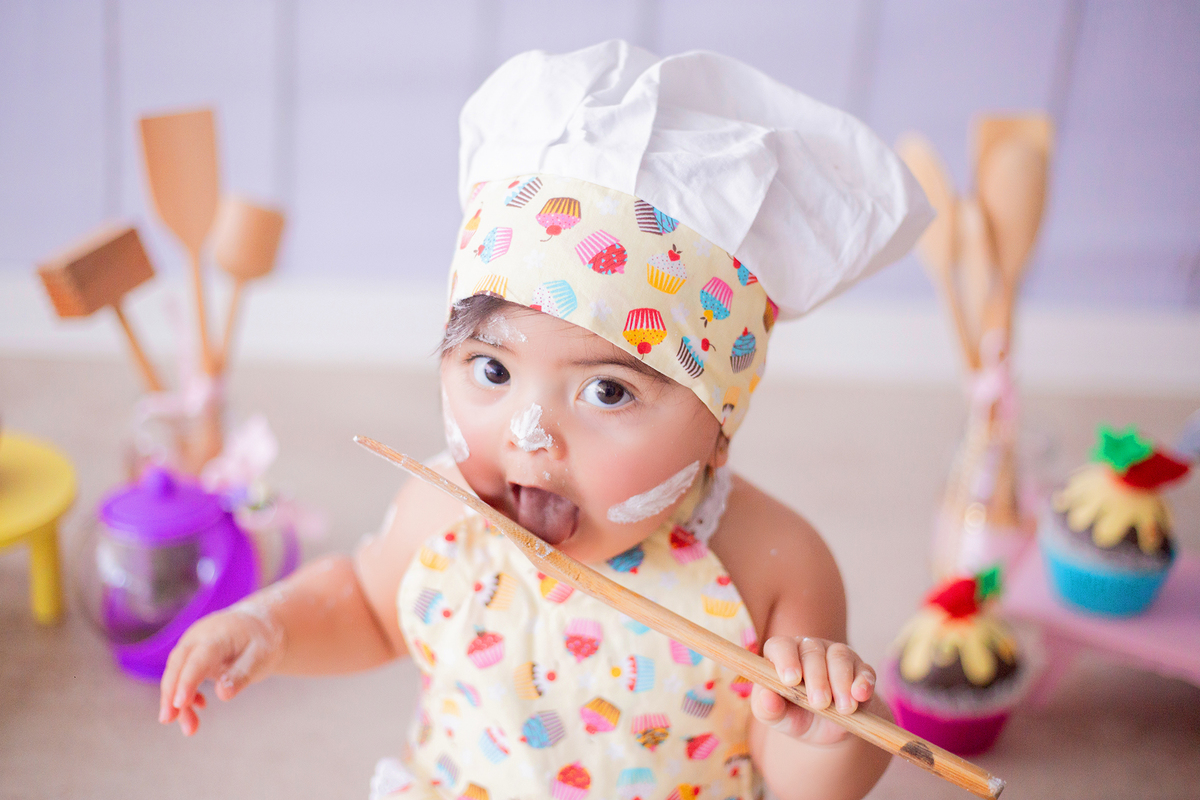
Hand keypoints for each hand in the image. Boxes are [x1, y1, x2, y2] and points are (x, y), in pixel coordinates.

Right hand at [158, 597, 285, 735]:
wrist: (259, 624)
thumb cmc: (261, 641)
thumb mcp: (261, 657)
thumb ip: (242, 674)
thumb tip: (223, 695)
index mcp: (218, 634)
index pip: (198, 659)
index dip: (187, 681)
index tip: (180, 704)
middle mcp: (199, 637)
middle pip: (177, 665)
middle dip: (170, 693)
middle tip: (168, 720)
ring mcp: (192, 646)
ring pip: (176, 673)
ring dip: (178, 701)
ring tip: (190, 729)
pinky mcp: (191, 656)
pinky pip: (181, 677)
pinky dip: (186, 695)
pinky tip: (199, 707)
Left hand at [751, 636, 875, 744]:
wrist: (826, 729)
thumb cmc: (794, 715)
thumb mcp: (777, 717)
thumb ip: (767, 708)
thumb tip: (767, 699)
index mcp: (783, 655)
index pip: (780, 646)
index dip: (785, 659)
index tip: (791, 680)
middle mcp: (809, 649)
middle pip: (812, 653)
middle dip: (817, 678)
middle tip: (819, 703)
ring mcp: (836, 655)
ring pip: (839, 657)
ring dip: (841, 682)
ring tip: (843, 708)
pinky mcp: (860, 669)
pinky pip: (864, 669)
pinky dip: (864, 682)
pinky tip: (860, 695)